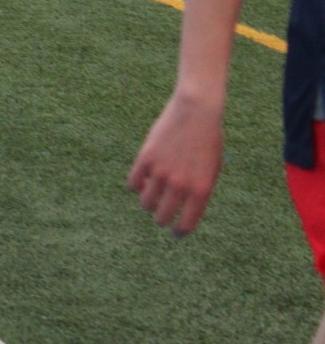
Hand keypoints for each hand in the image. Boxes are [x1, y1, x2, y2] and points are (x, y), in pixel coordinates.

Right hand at [127, 91, 223, 236]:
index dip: (179, 232)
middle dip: (161, 219)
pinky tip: (143, 180)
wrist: (197, 111)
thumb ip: (198, 192)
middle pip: (161, 217)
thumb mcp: (211, 170)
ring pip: (145, 203)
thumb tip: (181, 211)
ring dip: (148, 202)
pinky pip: (133, 183)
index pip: (185, 225)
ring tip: (152, 195)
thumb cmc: (208, 140)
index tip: (175, 233)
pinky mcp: (145, 159)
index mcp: (200, 191)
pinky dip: (136, 185)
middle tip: (161, 215)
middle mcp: (180, 185)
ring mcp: (161, 172)